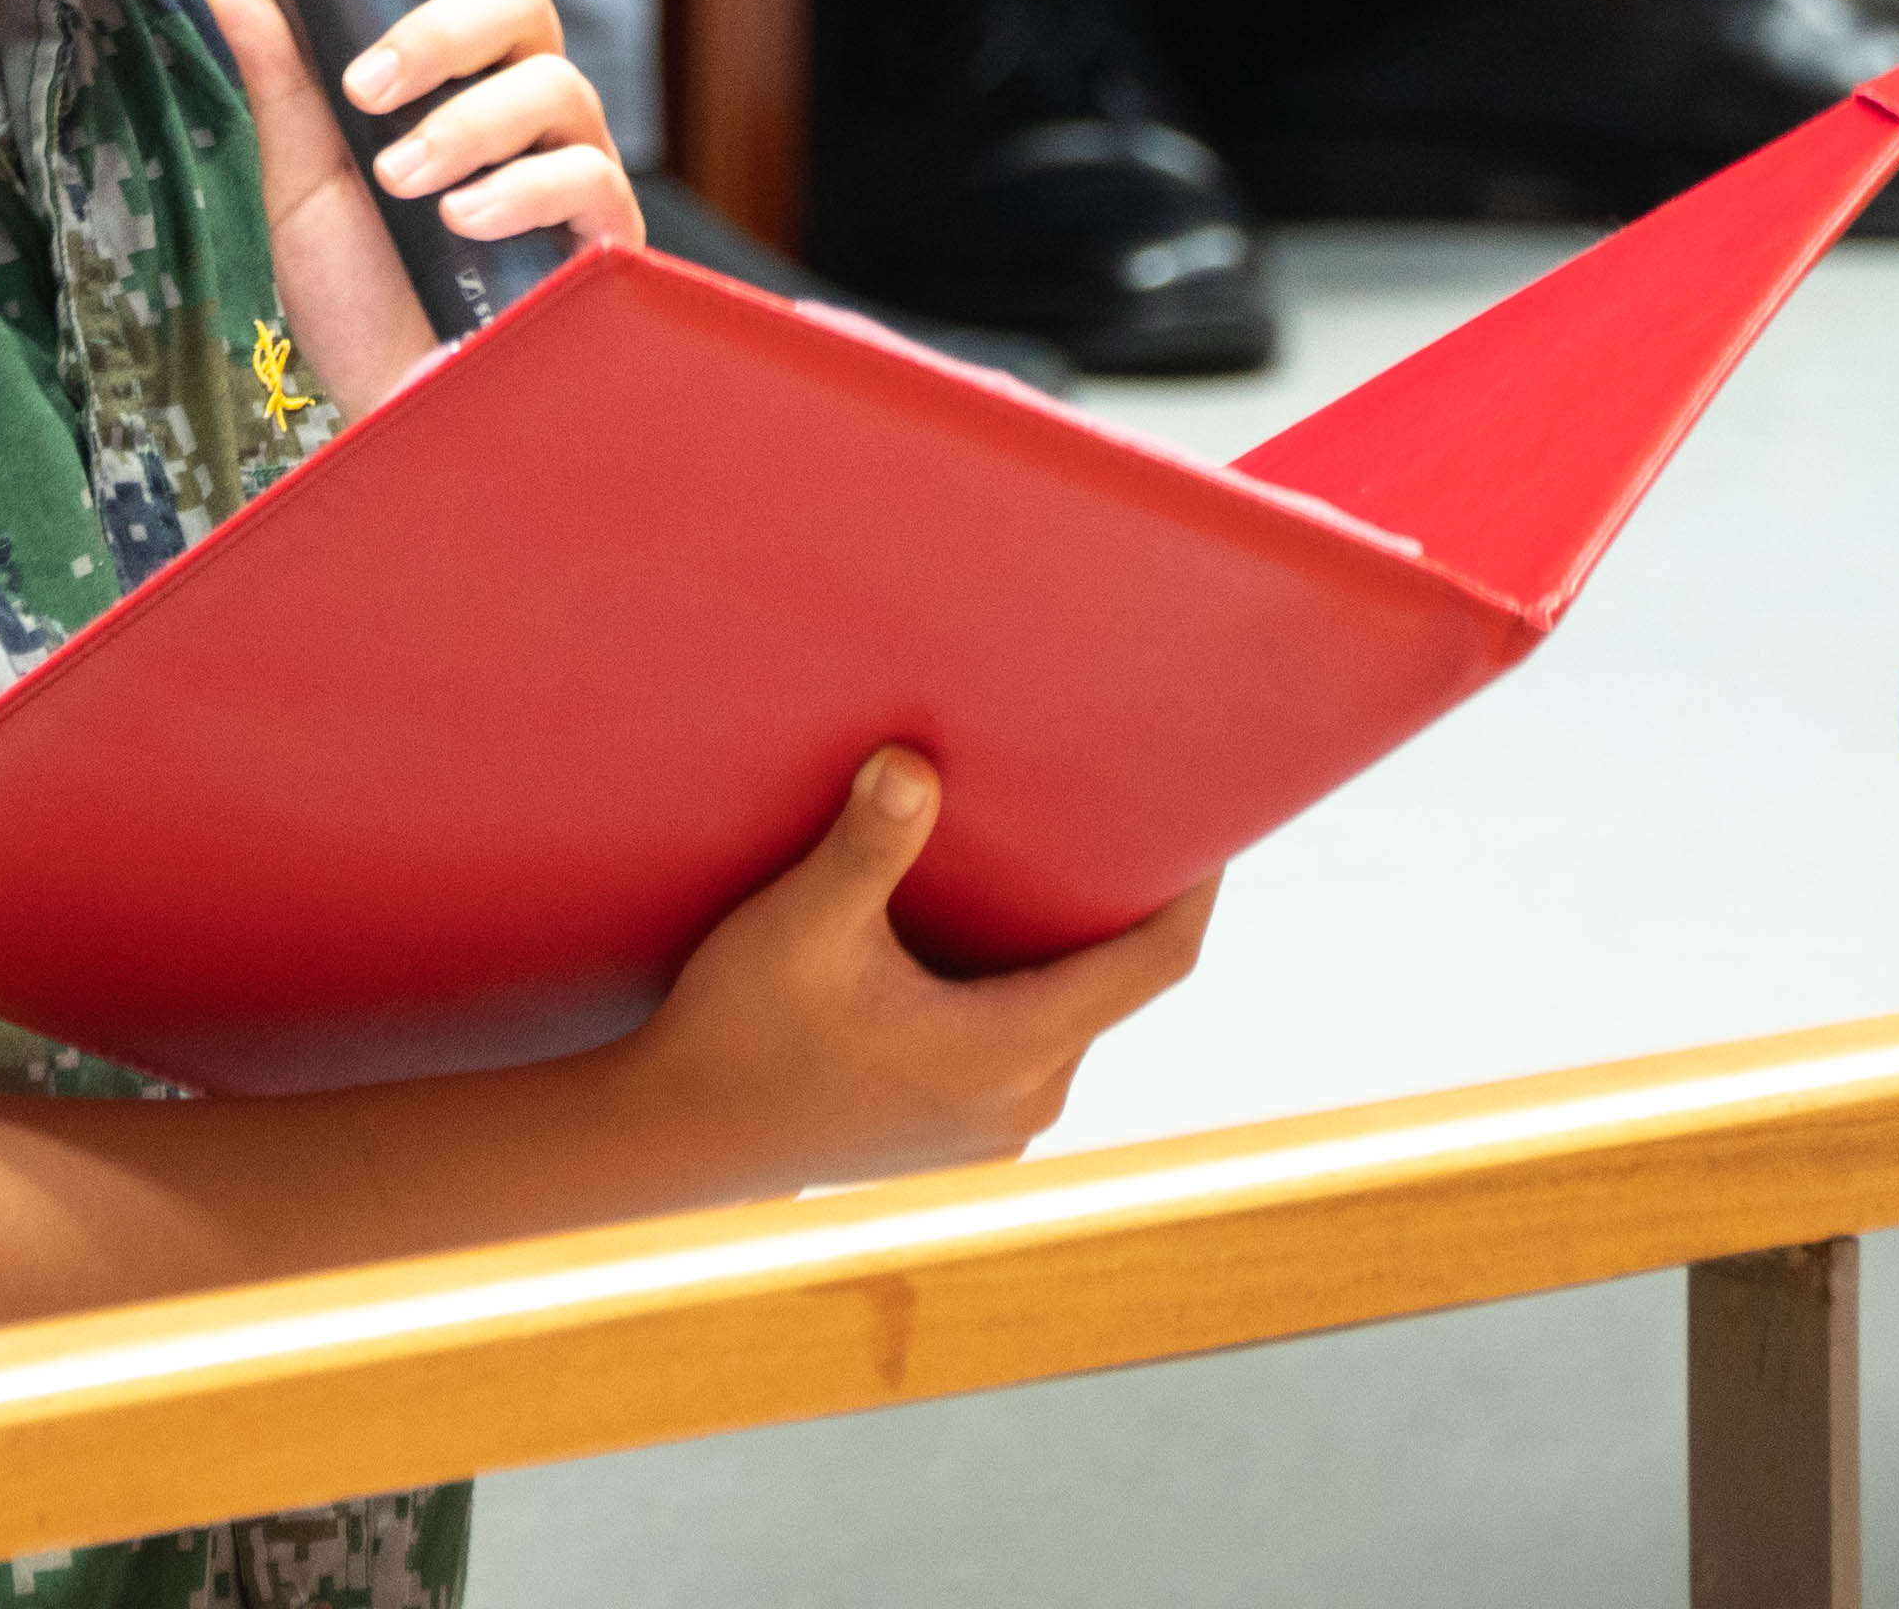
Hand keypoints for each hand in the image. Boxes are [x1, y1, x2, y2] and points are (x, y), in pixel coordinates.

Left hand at [202, 0, 640, 426]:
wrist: (391, 414)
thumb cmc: (358, 299)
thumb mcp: (301, 185)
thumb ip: (280, 81)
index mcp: (451, 67)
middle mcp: (517, 98)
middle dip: (441, 30)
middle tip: (368, 88)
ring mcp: (565, 161)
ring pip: (554, 81)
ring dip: (464, 123)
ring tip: (401, 180)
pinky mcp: (599, 234)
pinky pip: (586, 174)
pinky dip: (517, 190)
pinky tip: (460, 222)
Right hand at [623, 749, 1217, 1190]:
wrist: (682, 1136)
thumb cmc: (740, 1027)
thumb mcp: (801, 925)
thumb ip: (866, 845)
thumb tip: (915, 763)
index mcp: (1013, 1050)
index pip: (1155, 964)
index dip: (1197, 888)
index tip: (1216, 818)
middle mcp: (1027, 1099)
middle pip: (1119, 987)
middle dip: (1124, 903)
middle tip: (1123, 807)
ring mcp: (999, 1127)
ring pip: (1073, 1016)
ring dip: (1069, 949)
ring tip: (1058, 859)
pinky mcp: (965, 1133)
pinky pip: (1032, 1045)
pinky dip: (1029, 987)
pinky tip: (987, 937)